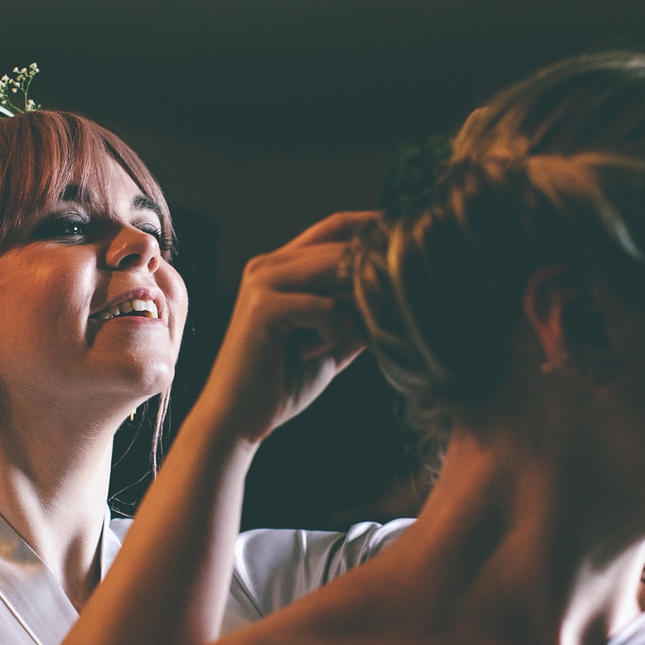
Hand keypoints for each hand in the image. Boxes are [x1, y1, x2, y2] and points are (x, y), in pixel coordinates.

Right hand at [195, 211, 376, 444]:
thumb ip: (357, 315)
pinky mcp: (264, 308)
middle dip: (370, 271)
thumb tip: (399, 294)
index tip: (407, 239)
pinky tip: (312, 354)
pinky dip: (333, 333)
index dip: (372, 226)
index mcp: (281, 268)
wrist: (238, 419)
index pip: (334, 228)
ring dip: (352, 305)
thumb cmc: (282, 384)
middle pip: (339, 244)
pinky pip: (325, 307)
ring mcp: (263, 283)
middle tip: (386, 302)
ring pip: (334, 268)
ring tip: (337, 341)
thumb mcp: (331, 342)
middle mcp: (268, 266)